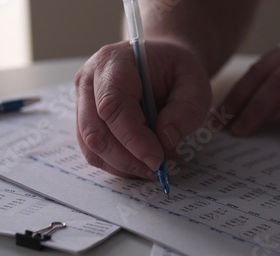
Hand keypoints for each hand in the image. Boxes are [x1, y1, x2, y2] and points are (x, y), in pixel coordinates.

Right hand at [75, 41, 211, 178]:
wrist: (162, 63)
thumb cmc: (176, 70)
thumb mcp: (195, 82)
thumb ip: (186, 109)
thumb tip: (165, 141)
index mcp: (113, 62)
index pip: (112, 105)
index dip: (133, 138)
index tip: (158, 158)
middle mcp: (89, 81)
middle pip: (95, 131)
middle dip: (127, 158)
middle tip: (157, 169)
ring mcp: (83, 103)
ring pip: (91, 146)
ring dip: (122, 165)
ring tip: (151, 168)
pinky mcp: (86, 122)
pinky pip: (94, 152)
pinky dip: (117, 164)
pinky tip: (139, 164)